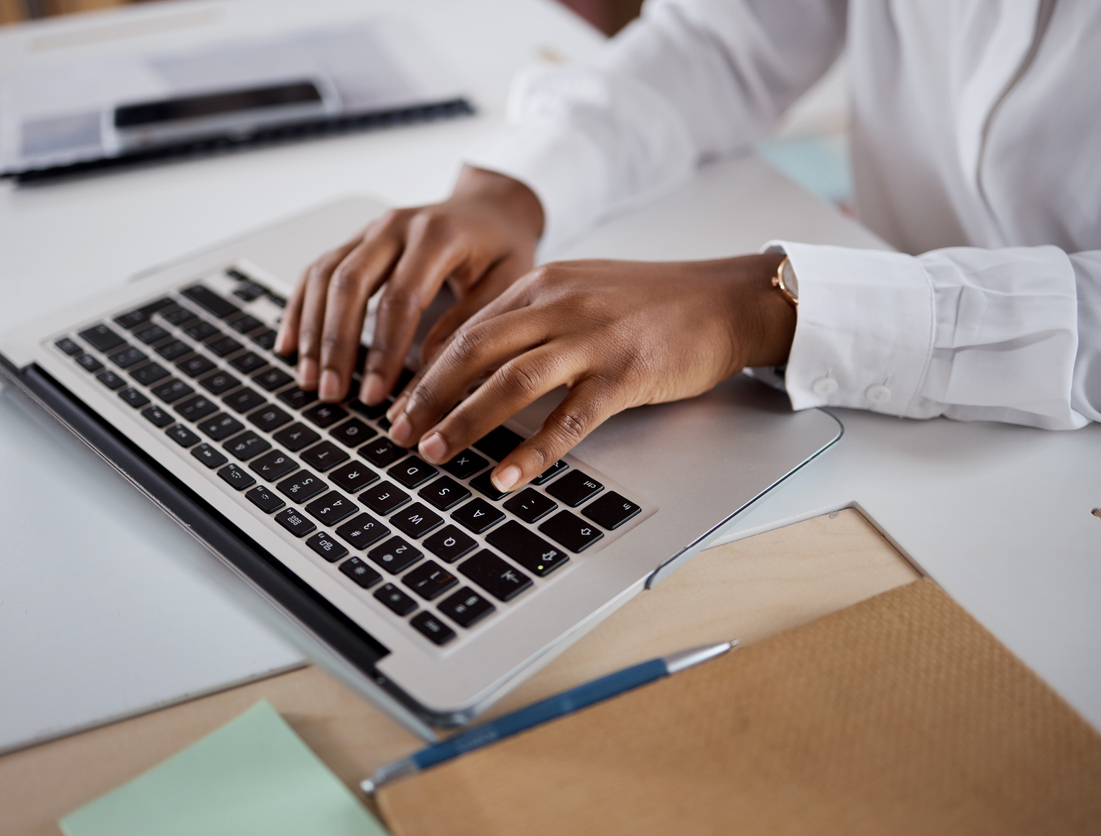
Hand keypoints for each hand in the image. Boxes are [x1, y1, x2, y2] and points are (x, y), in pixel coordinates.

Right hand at [274, 166, 543, 404]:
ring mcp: (370, 231)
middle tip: (333, 392)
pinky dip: (300, 309)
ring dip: (313, 332)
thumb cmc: (502, 247)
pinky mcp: (355, 241)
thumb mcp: (507, 283)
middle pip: (350, 283)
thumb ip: (470, 322)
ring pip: (325, 276)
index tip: (376, 394)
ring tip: (310, 380)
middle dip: (337, 344)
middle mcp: (396, 226)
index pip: (401, 297)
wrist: (491, 207)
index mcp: (437, 235)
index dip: (384, 350)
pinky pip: (316, 272)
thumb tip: (428, 370)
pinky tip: (291, 347)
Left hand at [384, 254, 795, 490]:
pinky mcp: (625, 374)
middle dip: (428, 396)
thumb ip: (530, 317)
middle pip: (473, 350)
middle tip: (398, 434)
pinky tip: (507, 477)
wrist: (723, 300)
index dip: (426, 370)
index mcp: (541, 284)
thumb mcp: (580, 291)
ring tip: (434, 454)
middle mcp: (558, 305)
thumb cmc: (651, 302)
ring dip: (465, 421)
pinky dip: (532, 451)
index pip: (465, 327)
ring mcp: (592, 339)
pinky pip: (569, 419)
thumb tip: (476, 359)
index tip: (400, 403)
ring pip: (511, 381)